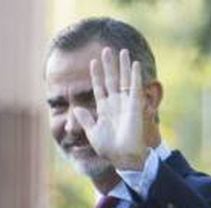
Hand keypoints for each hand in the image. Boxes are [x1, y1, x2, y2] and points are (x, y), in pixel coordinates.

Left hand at [72, 47, 148, 170]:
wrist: (122, 156)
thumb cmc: (108, 147)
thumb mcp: (93, 132)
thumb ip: (85, 119)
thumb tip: (76, 109)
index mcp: (103, 108)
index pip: (99, 87)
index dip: (96, 75)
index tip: (92, 62)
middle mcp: (115, 102)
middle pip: (111, 79)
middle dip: (108, 65)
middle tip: (106, 49)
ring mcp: (125, 102)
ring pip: (123, 79)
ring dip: (122, 65)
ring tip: (121, 50)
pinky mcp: (135, 105)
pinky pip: (135, 87)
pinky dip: (135, 76)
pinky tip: (134, 64)